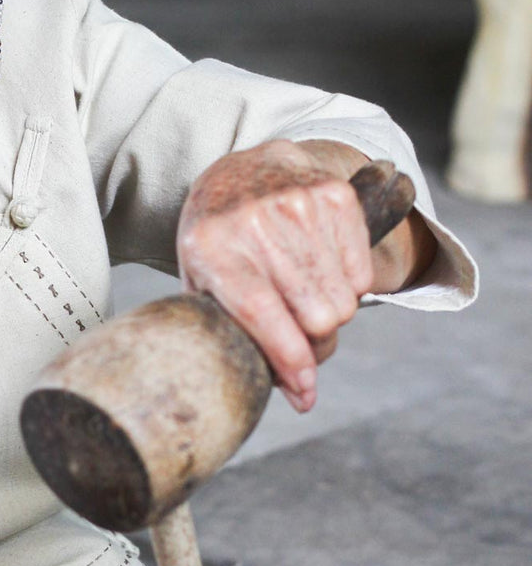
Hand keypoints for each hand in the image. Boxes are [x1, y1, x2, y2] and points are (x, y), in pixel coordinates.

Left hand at [176, 140, 377, 412]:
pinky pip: (362, 275)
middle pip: (316, 316)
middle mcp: (255, 221)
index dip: (290, 360)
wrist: (242, 167)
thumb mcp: (203, 283)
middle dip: (313, 340)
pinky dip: (347, 285)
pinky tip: (320, 269)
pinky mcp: (334, 195)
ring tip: (303, 295)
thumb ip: (240, 338)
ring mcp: (298, 204)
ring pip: (344, 301)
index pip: (262, 313)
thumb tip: (303, 398)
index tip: (305, 394)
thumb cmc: (218, 240)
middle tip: (297, 333)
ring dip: (330, 313)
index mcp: (212, 247)